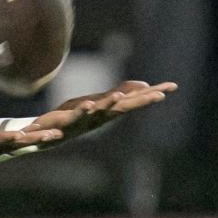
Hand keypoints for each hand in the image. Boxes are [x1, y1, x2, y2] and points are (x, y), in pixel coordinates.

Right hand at [0, 113, 62, 176]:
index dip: (4, 140)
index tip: (19, 135)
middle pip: (11, 147)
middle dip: (33, 141)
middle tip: (55, 134)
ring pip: (16, 147)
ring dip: (36, 140)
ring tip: (59, 133)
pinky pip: (12, 145)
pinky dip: (29, 139)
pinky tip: (43, 133)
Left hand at [28, 80, 177, 144]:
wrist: (45, 133)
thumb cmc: (75, 116)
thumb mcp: (99, 102)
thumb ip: (120, 94)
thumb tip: (142, 85)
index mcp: (110, 111)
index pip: (134, 100)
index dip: (152, 94)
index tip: (172, 86)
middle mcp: (101, 117)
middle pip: (124, 107)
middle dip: (141, 100)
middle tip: (160, 94)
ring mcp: (85, 120)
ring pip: (102, 112)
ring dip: (111, 104)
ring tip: (120, 94)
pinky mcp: (67, 121)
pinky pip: (78, 116)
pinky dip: (85, 110)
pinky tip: (90, 104)